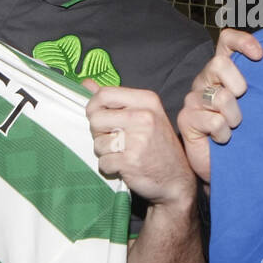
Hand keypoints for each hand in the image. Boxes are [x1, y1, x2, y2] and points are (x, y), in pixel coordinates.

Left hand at [84, 81, 195, 206]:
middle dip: (99, 133)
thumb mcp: (144, 115)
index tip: (100, 117)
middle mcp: (144, 116)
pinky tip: (125, 166)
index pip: (105, 93)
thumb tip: (86, 83)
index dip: (94, 107)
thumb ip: (114, 99)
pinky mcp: (131, 161)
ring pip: (97, 143)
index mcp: (147, 101)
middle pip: (96, 118)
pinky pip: (103, 162)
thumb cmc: (158, 146)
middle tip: (114, 140)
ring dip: (105, 152)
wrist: (176, 179)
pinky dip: (110, 167)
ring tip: (123, 153)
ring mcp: (138, 139)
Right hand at [176, 29, 262, 182]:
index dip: (242, 41)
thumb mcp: (257, 106)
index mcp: (223, 72)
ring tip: (234, 128)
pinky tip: (222, 140)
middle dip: (238, 85)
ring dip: (235, 118)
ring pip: (220, 97)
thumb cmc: (245, 134)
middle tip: (243, 103)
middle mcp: (206, 81)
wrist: (227, 166)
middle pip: (219, 63)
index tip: (259, 56)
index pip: (226, 41)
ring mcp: (193, 99)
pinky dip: (225, 134)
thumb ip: (262, 85)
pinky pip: (214, 121)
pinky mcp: (186, 119)